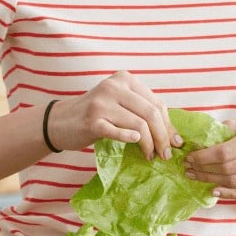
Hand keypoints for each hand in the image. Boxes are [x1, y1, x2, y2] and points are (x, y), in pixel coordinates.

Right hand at [44, 71, 181, 159]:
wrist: (60, 121)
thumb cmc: (97, 114)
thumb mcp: (120, 104)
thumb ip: (143, 112)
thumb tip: (174, 136)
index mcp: (125, 79)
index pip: (156, 103)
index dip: (169, 125)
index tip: (175, 142)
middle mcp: (114, 87)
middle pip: (151, 113)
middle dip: (163, 137)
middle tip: (166, 155)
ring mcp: (102, 103)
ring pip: (139, 124)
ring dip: (149, 144)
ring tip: (151, 156)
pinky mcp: (92, 121)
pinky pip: (118, 132)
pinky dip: (130, 139)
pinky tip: (136, 144)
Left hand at [182, 116, 235, 201]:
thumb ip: (224, 130)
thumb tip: (196, 142)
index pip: (225, 151)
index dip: (203, 157)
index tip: (189, 157)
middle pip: (228, 169)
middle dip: (204, 170)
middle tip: (188, 168)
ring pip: (235, 183)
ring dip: (211, 181)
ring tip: (196, 177)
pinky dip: (228, 194)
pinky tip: (214, 189)